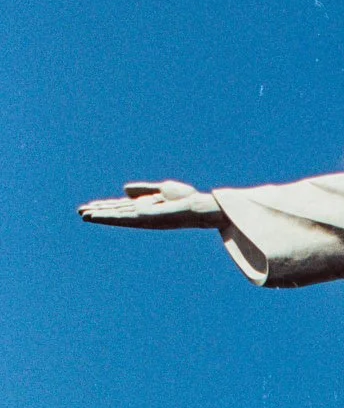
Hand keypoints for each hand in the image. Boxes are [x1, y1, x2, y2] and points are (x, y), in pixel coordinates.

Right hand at [78, 179, 223, 228]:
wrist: (199, 207)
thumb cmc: (186, 200)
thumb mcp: (162, 190)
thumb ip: (143, 190)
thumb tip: (124, 189)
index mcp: (145, 206)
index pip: (121, 207)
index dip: (106, 206)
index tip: (90, 206)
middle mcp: (141, 214)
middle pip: (116, 212)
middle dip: (99, 212)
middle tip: (80, 212)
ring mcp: (142, 217)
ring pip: (116, 216)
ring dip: (100, 215)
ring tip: (83, 214)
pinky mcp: (143, 218)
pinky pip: (122, 217)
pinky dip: (109, 216)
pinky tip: (98, 215)